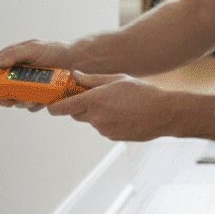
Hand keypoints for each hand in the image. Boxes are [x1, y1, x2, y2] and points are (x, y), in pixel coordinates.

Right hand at [0, 39, 74, 110]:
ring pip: (14, 100)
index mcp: (12, 60)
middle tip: (8, 99)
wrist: (75, 61)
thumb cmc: (55, 50)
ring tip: (30, 98)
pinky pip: (30, 105)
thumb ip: (12, 54)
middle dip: (3, 97)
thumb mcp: (33, 47)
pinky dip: (34, 104)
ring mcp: (26, 86)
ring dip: (20, 102)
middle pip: (0, 90)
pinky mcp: (36, 96)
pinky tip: (41, 98)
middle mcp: (17, 74)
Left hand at [48, 72, 174, 141]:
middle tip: (91, 97)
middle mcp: (95, 117)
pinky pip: (103, 127)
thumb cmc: (142, 93)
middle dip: (78, 106)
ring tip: (116, 104)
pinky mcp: (112, 137)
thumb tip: (75, 76)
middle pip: (75, 114)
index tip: (51, 104)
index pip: (62, 108)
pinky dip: (107, 121)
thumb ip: (92, 79)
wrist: (163, 114)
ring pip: (91, 120)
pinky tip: (123, 113)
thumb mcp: (117, 79)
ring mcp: (103, 129)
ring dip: (95, 113)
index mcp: (94, 101)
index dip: (53, 107)